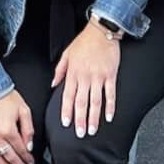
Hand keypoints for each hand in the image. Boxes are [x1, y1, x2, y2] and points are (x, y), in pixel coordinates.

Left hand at [53, 21, 120, 136]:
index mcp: (73, 72)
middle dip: (80, 119)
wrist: (101, 31)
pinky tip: (109, 117)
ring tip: (93, 130)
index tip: (66, 123)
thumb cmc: (84, 42)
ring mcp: (98, 77)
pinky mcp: (111, 75)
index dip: (66, 111)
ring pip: (95, 101)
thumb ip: (60, 70)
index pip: (67, 96)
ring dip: (94, 117)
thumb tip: (53, 85)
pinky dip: (110, 106)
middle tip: (80, 133)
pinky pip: (110, 94)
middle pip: (81, 102)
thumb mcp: (66, 54)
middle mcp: (85, 76)